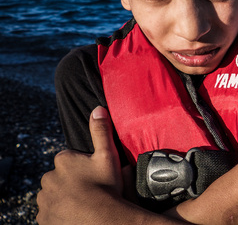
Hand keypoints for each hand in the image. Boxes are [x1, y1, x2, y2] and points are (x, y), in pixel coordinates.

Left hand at [37, 106, 122, 223]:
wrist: (100, 220)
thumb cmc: (106, 188)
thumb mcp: (107, 156)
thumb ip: (101, 131)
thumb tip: (97, 109)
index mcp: (63, 160)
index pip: (70, 160)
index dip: (84, 168)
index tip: (95, 176)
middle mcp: (48, 178)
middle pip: (61, 177)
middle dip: (73, 182)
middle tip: (92, 190)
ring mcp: (45, 199)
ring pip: (55, 195)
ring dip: (66, 198)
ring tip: (85, 204)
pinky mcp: (44, 217)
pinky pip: (52, 212)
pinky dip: (61, 213)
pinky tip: (77, 214)